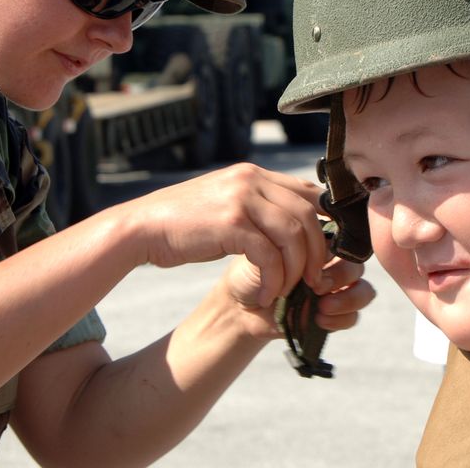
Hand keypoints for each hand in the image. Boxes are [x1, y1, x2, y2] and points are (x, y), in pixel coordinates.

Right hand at [115, 163, 325, 306]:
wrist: (143, 227)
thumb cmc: (184, 222)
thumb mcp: (226, 203)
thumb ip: (257, 206)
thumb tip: (293, 225)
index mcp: (253, 173)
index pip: (308, 192)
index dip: (326, 222)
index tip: (326, 251)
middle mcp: (251, 180)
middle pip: (308, 213)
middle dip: (317, 251)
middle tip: (314, 278)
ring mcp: (241, 198)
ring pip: (293, 234)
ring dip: (296, 269)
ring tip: (288, 290)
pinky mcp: (230, 223)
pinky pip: (269, 254)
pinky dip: (273, 280)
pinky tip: (265, 295)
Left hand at [221, 245, 375, 337]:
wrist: (242, 304)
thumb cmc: (253, 271)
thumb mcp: (270, 249)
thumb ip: (296, 245)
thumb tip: (321, 250)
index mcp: (320, 243)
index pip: (347, 238)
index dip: (339, 246)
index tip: (316, 255)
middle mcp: (332, 264)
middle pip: (358, 264)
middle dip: (341, 274)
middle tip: (316, 285)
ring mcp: (335, 290)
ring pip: (364, 289)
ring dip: (346, 298)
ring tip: (321, 305)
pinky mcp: (333, 315)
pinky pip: (354, 317)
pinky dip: (340, 318)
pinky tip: (319, 319)